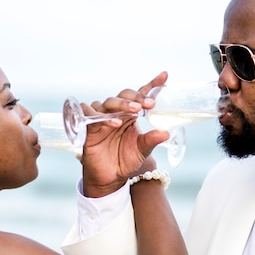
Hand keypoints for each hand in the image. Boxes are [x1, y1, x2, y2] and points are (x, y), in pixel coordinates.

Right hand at [81, 72, 168, 196]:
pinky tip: (114, 122)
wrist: (109, 178)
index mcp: (130, 114)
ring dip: (120, 104)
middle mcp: (116, 112)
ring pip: (107, 102)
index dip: (151, 84)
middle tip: (148, 104)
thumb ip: (151, 140)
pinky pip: (90, 114)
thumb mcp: (142, 150)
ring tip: (134, 112)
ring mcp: (101, 118)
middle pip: (123, 95)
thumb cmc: (125, 161)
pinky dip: (100, 115)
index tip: (164, 76)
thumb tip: (166, 133)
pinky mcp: (88, 127)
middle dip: (136, 97)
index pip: (140, 95)